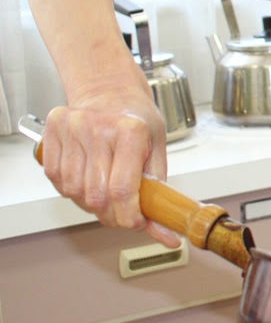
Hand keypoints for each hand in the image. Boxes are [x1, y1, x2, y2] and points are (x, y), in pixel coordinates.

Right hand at [39, 86, 179, 246]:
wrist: (110, 91)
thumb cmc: (136, 120)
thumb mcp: (158, 149)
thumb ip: (158, 191)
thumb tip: (166, 231)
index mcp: (131, 131)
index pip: (123, 190)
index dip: (128, 217)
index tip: (135, 223)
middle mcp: (99, 129)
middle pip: (97, 196)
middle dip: (111, 215)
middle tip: (122, 212)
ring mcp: (72, 129)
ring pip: (74, 192)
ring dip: (90, 203)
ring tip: (105, 192)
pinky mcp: (53, 132)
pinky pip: (56, 178)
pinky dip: (71, 189)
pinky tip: (86, 179)